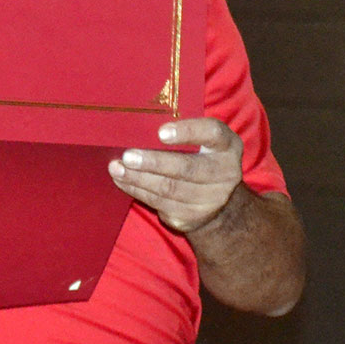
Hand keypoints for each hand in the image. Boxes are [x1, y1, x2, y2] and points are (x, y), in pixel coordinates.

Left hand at [108, 117, 242, 231]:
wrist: (216, 201)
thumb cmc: (199, 158)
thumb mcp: (201, 142)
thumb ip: (181, 133)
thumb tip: (137, 127)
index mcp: (227, 146)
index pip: (212, 133)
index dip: (188, 132)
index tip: (161, 132)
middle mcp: (225, 173)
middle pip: (187, 168)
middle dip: (153, 162)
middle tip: (128, 156)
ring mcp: (211, 199)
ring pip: (169, 188)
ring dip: (138, 178)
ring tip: (117, 168)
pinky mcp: (192, 217)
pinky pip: (159, 203)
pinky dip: (137, 190)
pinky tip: (123, 181)